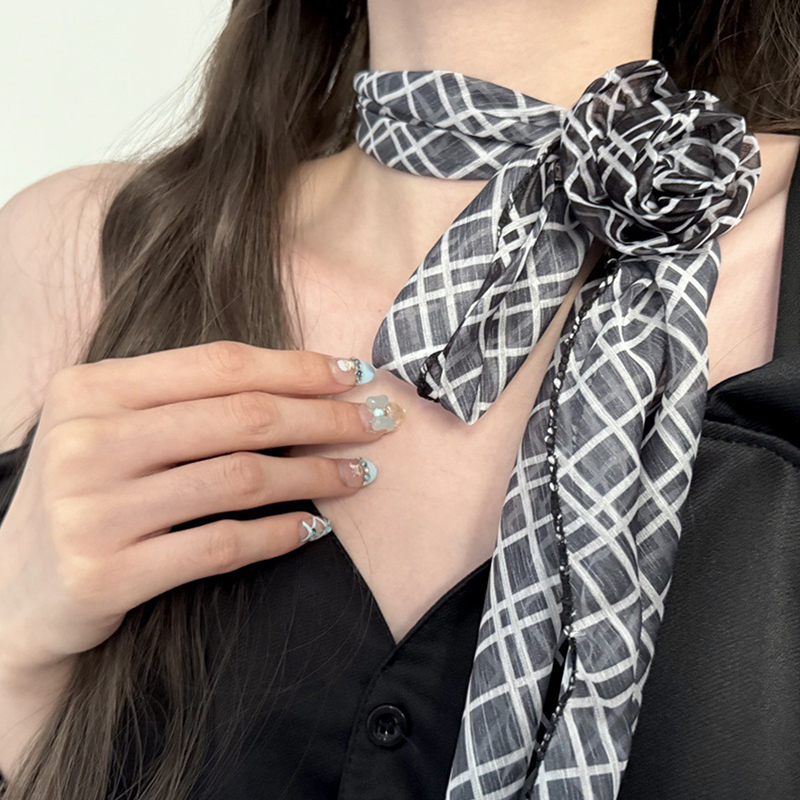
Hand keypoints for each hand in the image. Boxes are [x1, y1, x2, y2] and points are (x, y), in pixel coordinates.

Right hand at [0, 342, 400, 675]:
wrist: (12, 594)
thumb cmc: (83, 498)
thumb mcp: (111, 430)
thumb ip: (182, 402)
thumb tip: (296, 387)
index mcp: (91, 388)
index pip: (219, 363)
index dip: (297, 366)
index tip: (353, 372)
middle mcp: (86, 440)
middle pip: (242, 417)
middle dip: (325, 417)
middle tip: (378, 422)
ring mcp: (91, 510)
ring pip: (240, 479)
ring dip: (317, 476)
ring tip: (361, 474)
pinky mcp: (106, 574)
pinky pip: (221, 545)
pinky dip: (280, 534)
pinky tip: (315, 528)